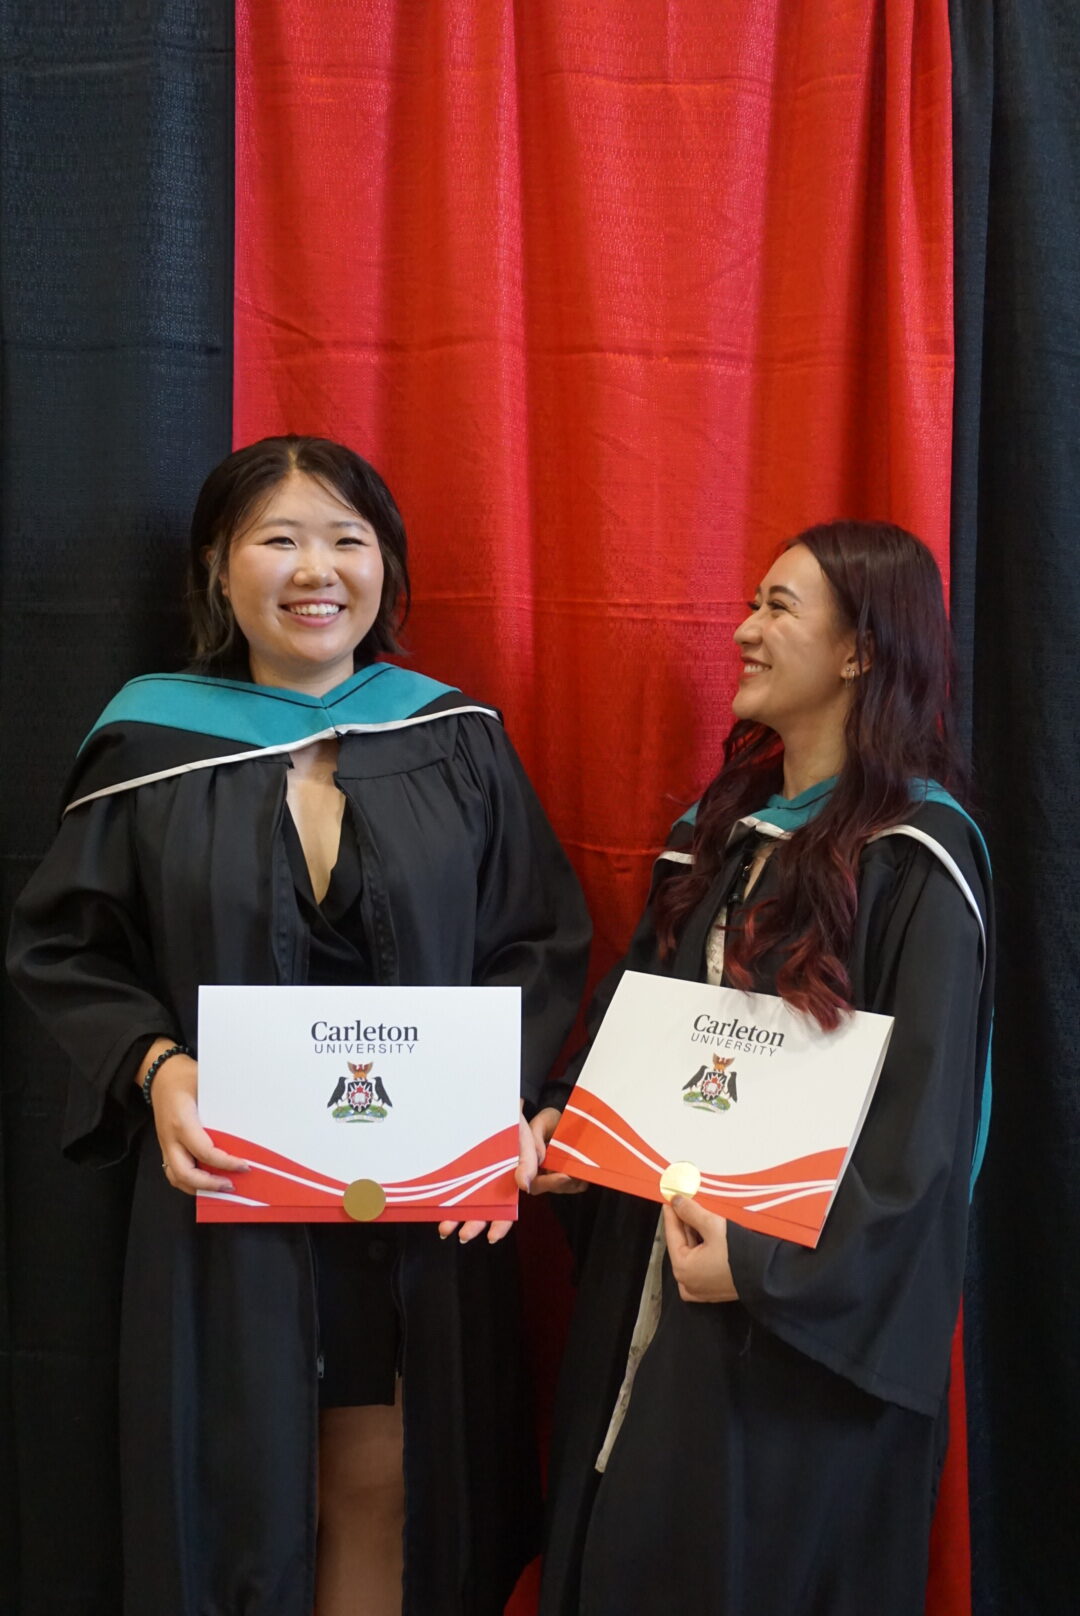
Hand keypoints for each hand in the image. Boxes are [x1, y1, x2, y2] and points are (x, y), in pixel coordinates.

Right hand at [146, 1050, 249, 1195]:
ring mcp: (165, 1144)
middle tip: (231, 1186)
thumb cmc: (185, 1076)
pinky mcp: (165, 1146)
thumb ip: (224, 1105)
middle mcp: (170, 1137)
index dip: (226, 1163)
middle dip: (209, 1184)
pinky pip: (173, 1171)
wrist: (161, 1074)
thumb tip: (249, 1121)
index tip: (244, 1166)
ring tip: (220, 1188)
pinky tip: (206, 1181)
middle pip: (185, 1174)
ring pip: (176, 1177)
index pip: (204, 1152)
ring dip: (198, 1187)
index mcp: (182, 1122)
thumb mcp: (207, 1085)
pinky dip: (189, 1181)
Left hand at [437, 1103, 583, 1245]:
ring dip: (456, 1217)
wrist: (494, 1100)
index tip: (491, 1237)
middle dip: (473, 1225)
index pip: (507, 1210)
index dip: (501, 1225)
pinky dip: (444, 1197)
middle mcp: (490, 1183)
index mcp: (510, 1181)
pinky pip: (451, 1184)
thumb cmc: (515, 1123)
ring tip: (445, 1227)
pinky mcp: (458, 1166)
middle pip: (484, 1210)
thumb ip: (529, 1162)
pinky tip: (437, 1206)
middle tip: (461, 1235)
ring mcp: (473, 1175)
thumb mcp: (527, 1140)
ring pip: (465, 1201)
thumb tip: (524, 1186)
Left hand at [663, 1196, 738, 1303]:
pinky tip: (707, 1237)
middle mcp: (688, 1282)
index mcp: (682, 1268)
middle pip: (681, 1245)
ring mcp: (701, 1289)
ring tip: (699, 1217)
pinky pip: (701, 1267)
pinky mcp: (713, 1290)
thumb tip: (677, 1202)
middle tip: (685, 1204)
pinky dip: (701, 1252)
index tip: (669, 1200)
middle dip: (685, 1224)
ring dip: (694, 1236)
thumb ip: (691, 1212)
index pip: (672, 1233)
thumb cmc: (739, 1254)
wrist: (766, 1275)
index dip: (672, 1214)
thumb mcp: (712, 1225)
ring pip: (691, 1256)